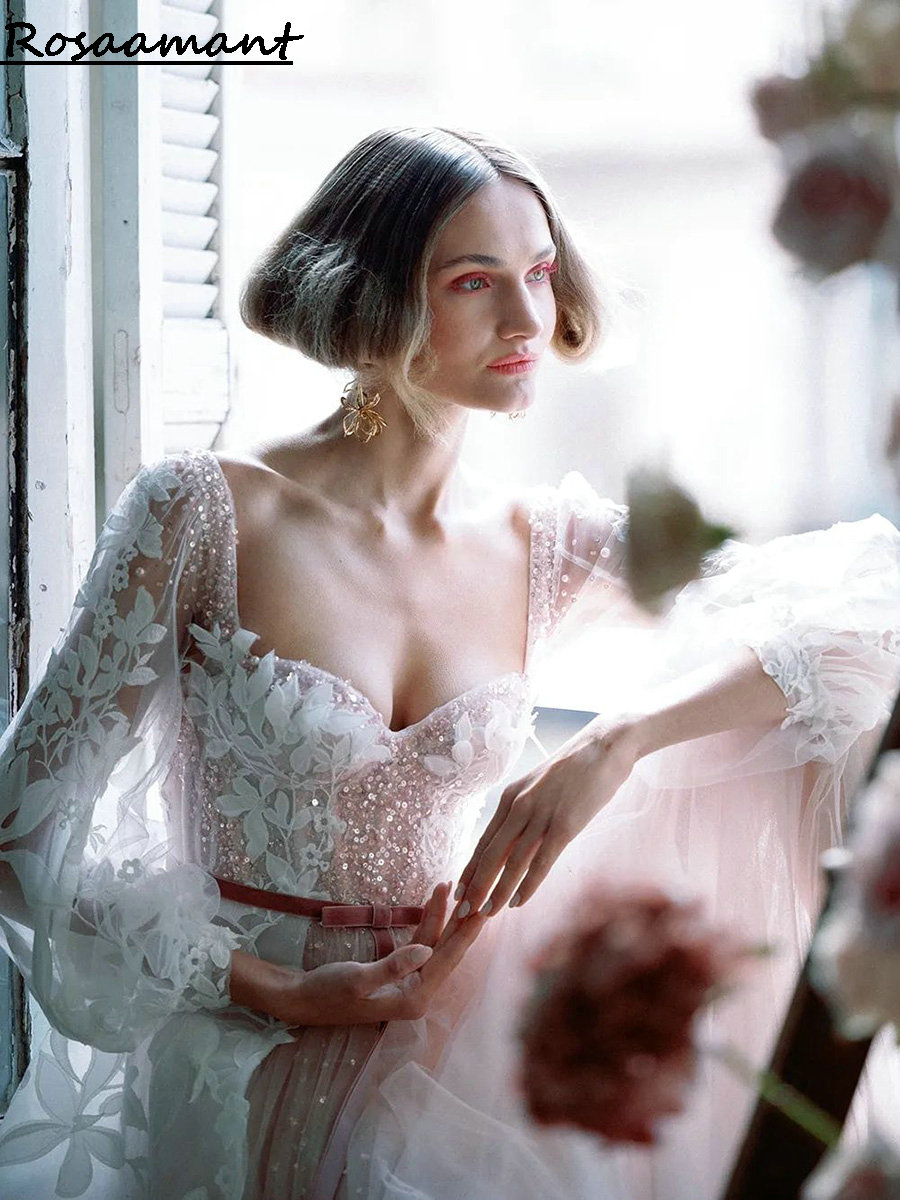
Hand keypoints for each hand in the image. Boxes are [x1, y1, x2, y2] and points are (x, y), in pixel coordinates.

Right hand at [263, 881, 490, 1026]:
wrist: (301, 999)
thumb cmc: (327, 992)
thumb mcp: (359, 980)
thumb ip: (394, 966)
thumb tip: (428, 950)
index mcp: (413, 999)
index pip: (446, 961)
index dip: (465, 934)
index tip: (482, 910)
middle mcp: (416, 993)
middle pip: (446, 952)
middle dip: (460, 921)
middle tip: (479, 892)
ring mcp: (408, 982)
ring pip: (433, 944)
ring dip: (441, 916)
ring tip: (450, 886)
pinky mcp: (397, 970)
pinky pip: (418, 943)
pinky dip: (426, 922)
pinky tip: (434, 903)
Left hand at [452, 717, 641, 918]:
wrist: (604, 746)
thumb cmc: (575, 768)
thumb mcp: (539, 786)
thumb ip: (525, 809)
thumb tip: (516, 836)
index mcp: (510, 797)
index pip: (484, 840)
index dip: (470, 868)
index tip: (459, 891)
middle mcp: (519, 806)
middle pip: (490, 854)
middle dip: (475, 886)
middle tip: (463, 912)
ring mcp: (541, 815)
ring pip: (512, 862)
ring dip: (498, 891)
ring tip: (488, 914)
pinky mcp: (565, 824)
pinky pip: (541, 861)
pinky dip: (528, 885)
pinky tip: (519, 901)